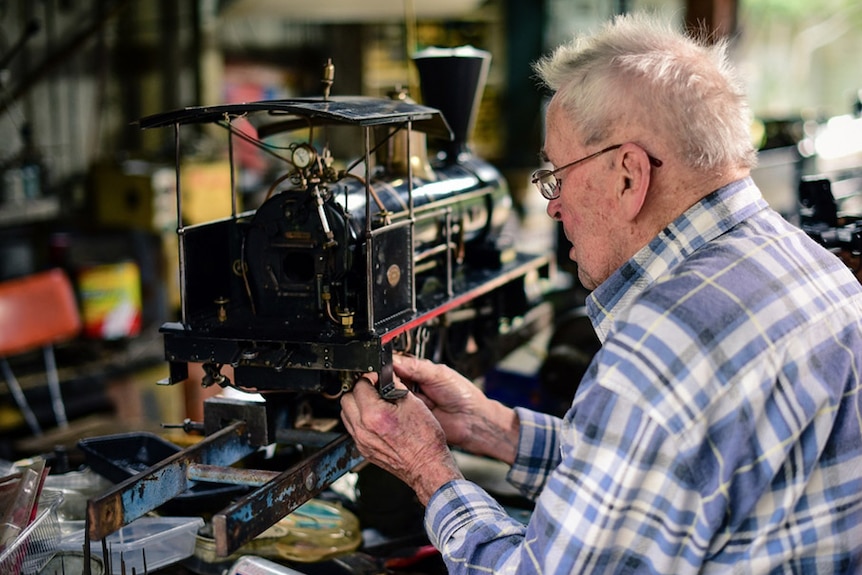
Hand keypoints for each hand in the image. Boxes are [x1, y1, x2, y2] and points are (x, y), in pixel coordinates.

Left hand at [340, 373, 462, 504]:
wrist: (427, 465)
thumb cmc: (425, 439)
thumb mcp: (413, 403)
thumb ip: (394, 386)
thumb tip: (386, 377)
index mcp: (374, 415)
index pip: (359, 385)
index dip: (369, 378)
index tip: (377, 378)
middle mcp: (363, 430)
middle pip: (346, 399)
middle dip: (359, 390)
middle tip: (373, 389)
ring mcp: (361, 442)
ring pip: (346, 414)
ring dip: (357, 405)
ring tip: (374, 404)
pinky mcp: (363, 450)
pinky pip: (353, 429)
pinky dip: (360, 420)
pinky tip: (376, 419)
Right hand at [393, 354, 519, 463]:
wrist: (471, 420)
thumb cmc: (462, 394)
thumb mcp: (439, 374)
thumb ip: (416, 367)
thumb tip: (395, 360)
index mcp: (417, 370)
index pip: (394, 364)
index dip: (387, 366)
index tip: (382, 369)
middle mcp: (410, 385)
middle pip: (387, 380)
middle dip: (388, 382)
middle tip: (393, 384)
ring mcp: (408, 402)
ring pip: (388, 396)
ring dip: (392, 396)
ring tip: (401, 396)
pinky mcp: (408, 418)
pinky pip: (395, 413)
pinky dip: (396, 410)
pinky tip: (402, 408)